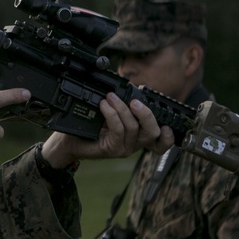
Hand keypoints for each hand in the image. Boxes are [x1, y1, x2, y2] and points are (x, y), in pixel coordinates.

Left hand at [41, 93, 175, 167]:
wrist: (69, 141)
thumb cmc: (89, 127)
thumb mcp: (110, 114)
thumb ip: (124, 106)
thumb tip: (129, 89)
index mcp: (138, 136)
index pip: (161, 142)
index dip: (169, 137)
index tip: (167, 125)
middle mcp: (134, 144)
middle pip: (153, 132)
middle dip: (146, 114)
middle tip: (134, 101)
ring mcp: (124, 148)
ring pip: (134, 128)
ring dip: (122, 109)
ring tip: (110, 97)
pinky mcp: (112, 149)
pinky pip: (118, 130)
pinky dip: (112, 115)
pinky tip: (104, 106)